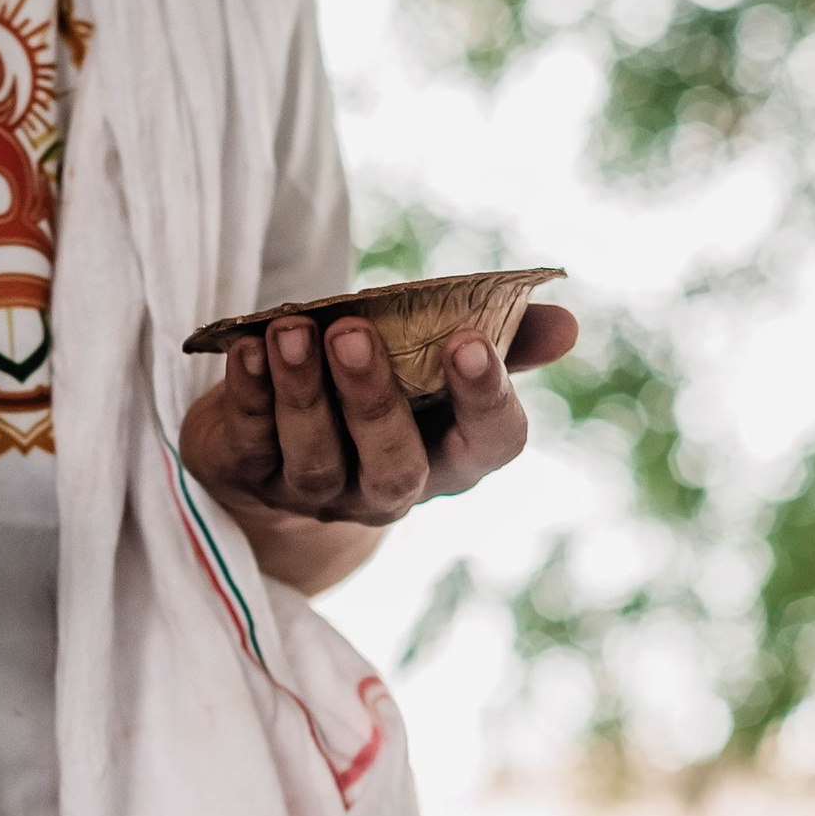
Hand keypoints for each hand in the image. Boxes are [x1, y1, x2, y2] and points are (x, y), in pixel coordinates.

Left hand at [178, 304, 578, 533]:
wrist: (279, 433)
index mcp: (452, 459)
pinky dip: (247, 395)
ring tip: (291, 330)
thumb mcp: (437, 361)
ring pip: (316, 459)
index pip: (490, 445)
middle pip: (395, 466)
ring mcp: (317, 492)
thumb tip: (567, 324)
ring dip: (303, 391)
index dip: (485, 400)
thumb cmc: (381, 384)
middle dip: (374, 400)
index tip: (469, 341)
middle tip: (353, 333)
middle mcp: (389, 488)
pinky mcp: (249, 475)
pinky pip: (250, 443)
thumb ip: (502, 340)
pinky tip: (247, 349)